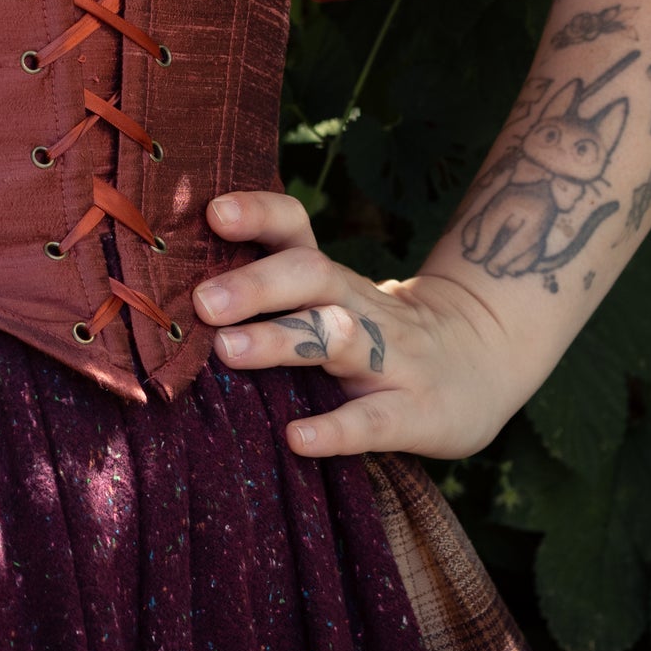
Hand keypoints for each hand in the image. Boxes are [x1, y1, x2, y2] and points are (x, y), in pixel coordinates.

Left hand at [195, 190, 526, 460]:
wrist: (483, 359)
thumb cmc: (379, 331)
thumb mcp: (332, 299)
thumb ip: (271, 293)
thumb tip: (167, 292)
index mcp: (331, 279)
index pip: (295, 229)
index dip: (258, 214)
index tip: (212, 212)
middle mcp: (358, 307)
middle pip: (311, 275)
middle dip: (255, 283)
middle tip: (200, 301)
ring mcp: (391, 358)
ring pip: (337, 337)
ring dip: (282, 340)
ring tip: (228, 350)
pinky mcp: (416, 413)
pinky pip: (374, 421)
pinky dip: (335, 429)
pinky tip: (296, 438)